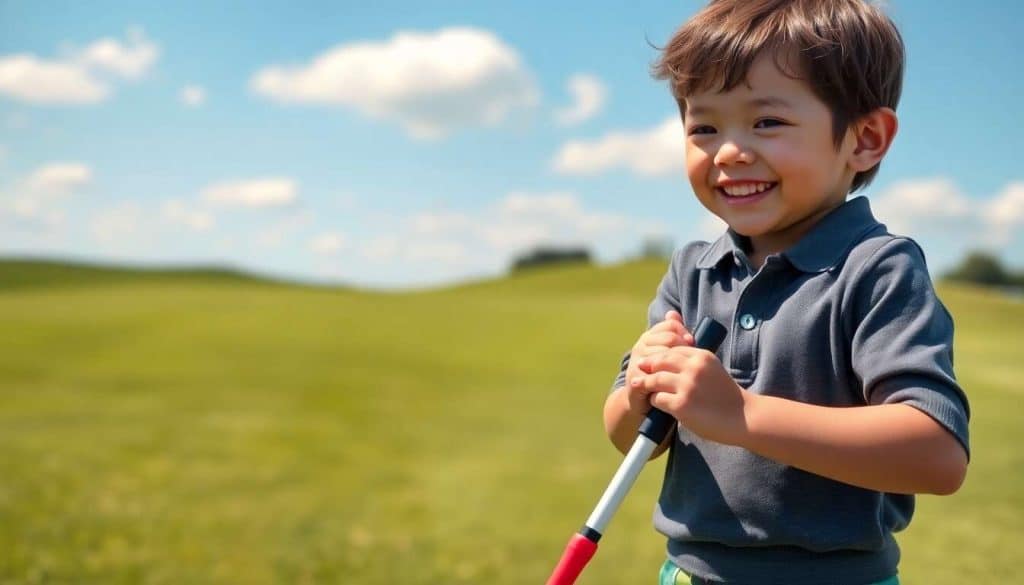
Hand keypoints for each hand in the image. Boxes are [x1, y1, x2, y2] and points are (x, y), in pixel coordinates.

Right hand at [623, 310, 693, 414]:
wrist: (642, 402)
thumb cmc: (661, 377)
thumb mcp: (669, 355)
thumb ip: (674, 336)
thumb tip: (673, 313)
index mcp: (650, 337)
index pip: (670, 325)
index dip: (684, 332)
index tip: (692, 343)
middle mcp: (641, 346)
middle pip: (669, 339)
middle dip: (683, 347)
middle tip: (692, 358)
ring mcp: (637, 362)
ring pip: (664, 356)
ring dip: (677, 363)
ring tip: (687, 370)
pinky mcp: (636, 379)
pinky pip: (655, 375)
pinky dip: (668, 378)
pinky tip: (678, 382)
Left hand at [631, 346, 746, 444]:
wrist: (745, 418)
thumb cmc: (728, 396)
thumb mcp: (713, 370)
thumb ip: (695, 363)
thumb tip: (672, 358)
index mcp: (702, 356)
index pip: (672, 349)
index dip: (659, 355)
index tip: (650, 360)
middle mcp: (693, 368)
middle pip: (660, 360)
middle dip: (648, 365)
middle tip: (639, 368)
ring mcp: (687, 386)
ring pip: (655, 379)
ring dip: (646, 384)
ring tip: (638, 385)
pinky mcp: (681, 405)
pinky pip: (657, 399)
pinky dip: (654, 401)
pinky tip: (655, 403)